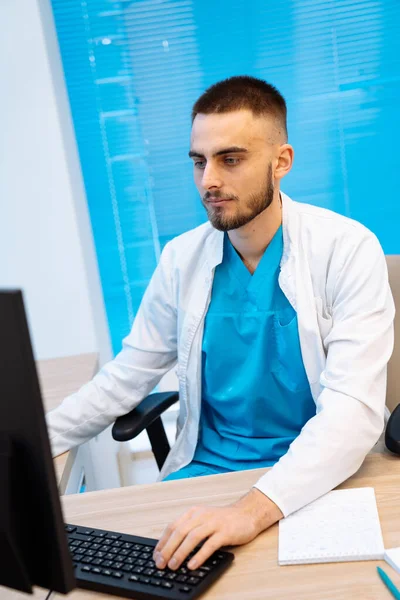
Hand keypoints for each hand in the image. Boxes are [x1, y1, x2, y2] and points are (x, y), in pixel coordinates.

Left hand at [153, 488, 282, 570]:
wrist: (247, 514)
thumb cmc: (223, 520)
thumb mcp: (203, 520)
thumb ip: (189, 529)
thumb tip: (171, 549)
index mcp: (193, 513)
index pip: (172, 526)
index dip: (162, 542)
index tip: (156, 555)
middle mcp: (201, 516)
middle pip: (180, 531)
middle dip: (168, 549)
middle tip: (161, 563)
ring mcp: (214, 523)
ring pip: (193, 537)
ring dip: (181, 552)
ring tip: (173, 565)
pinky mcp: (225, 532)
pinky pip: (210, 544)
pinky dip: (199, 555)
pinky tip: (193, 565)